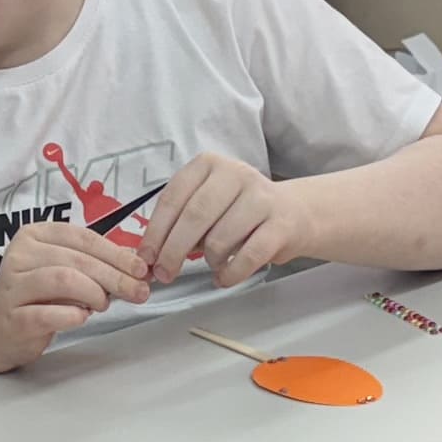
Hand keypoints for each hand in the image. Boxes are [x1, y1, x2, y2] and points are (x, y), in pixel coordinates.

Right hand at [0, 216, 151, 371]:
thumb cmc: (36, 299)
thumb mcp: (64, 272)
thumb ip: (94, 263)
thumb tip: (136, 262)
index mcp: (34, 235)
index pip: (83, 237)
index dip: (117, 254)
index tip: (142, 270)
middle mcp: (20, 254)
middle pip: (77, 260)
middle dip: (114, 277)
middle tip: (138, 292)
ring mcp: (12, 285)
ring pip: (63, 279)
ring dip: (93, 293)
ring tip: (103, 305)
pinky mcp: (12, 316)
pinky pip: (49, 313)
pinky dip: (73, 316)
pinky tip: (82, 318)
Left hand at [130, 151, 315, 287]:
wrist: (294, 213)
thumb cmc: (241, 212)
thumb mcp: (208, 202)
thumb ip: (180, 221)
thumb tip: (151, 255)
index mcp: (209, 165)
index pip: (173, 198)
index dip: (156, 232)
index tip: (146, 257)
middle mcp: (235, 174)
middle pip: (194, 217)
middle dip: (173, 251)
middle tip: (165, 273)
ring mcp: (260, 198)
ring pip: (219, 239)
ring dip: (209, 260)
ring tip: (213, 262)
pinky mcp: (280, 224)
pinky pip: (247, 257)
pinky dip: (231, 273)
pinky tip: (225, 276)